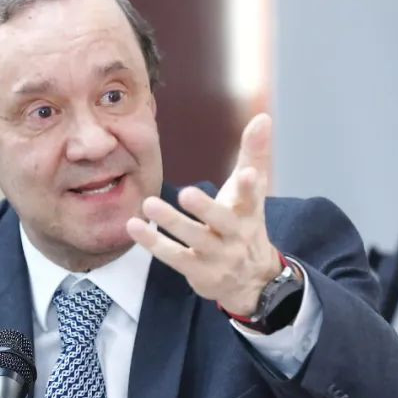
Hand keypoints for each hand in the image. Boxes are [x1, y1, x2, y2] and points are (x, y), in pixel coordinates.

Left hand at [126, 114, 281, 313]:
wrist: (251, 280)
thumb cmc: (244, 224)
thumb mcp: (252, 192)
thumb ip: (254, 154)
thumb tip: (263, 117)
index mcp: (249, 212)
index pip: (253, 198)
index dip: (251, 187)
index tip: (248, 174)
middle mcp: (235, 236)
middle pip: (222, 221)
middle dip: (205, 208)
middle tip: (186, 193)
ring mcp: (217, 256)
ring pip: (193, 239)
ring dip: (171, 222)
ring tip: (149, 203)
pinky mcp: (198, 271)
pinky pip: (174, 256)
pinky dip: (153, 243)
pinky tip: (134, 226)